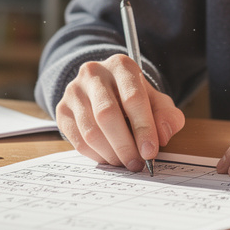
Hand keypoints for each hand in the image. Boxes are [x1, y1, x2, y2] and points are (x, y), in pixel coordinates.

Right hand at [54, 54, 185, 171]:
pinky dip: (96, 155)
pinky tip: (109, 158)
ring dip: (111, 154)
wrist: (105, 90)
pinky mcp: (62, 110)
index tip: (150, 152)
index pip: (133, 98)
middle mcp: (93, 73)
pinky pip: (77, 141)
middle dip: (125, 145)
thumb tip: (163, 136)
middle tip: (137, 163)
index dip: (143, 128)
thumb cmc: (134, 97)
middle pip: (107, 114)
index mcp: (121, 66)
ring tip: (125, 162)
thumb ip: (167, 117)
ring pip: (90, 131)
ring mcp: (74, 91)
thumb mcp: (157, 102)